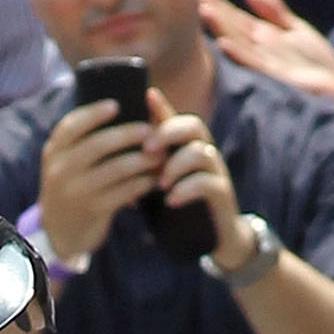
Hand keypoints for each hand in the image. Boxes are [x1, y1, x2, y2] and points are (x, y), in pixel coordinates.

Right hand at [36, 90, 161, 264]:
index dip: (94, 114)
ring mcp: (77, 191)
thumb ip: (82, 141)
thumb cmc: (72, 186)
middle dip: (127, 135)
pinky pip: (123, 191)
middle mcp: (61, 170)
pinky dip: (141, 183)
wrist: (60, 231)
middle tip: (150, 131)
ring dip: (142, 160)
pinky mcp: (93, 210)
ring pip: (115, 169)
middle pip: (98, 145)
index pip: (71, 126)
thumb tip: (118, 110)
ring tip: (159, 155)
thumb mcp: (66, 163)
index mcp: (54, 151)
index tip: (116, 105)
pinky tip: (153, 178)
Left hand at [152, 103, 249, 272]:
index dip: (162, 107)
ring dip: (176, 165)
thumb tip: (109, 157)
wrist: (215, 237)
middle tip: (146, 149)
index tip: (147, 96)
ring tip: (159, 183)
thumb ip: (144, 168)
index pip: (175, 118)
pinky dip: (187, 189)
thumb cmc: (181, 206)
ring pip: (201, 152)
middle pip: (193, 126)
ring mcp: (216, 171)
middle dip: (168, 133)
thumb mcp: (160, 183)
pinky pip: (208, 183)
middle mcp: (205, 152)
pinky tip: (171, 200)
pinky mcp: (223, 194)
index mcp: (187, 146)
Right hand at [200, 0, 333, 105]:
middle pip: (234, 30)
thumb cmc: (316, 70)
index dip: (220, 5)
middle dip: (215, 13)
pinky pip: (254, 66)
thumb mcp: (296, 31)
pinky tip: (224, 45)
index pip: (236, 21)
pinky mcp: (276, 80)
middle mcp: (259, 54)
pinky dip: (238, 55)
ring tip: (204, 12)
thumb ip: (274, 12)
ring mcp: (265, 68)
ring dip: (221, 30)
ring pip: (239, 45)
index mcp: (262, 42)